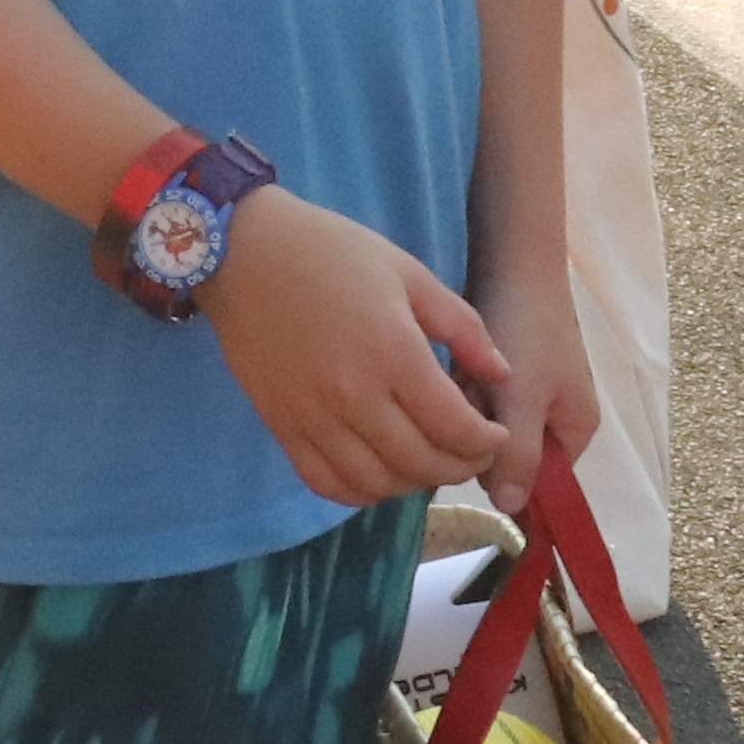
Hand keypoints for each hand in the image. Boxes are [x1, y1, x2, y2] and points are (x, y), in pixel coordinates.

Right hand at [197, 190, 506, 507]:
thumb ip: (462, 326)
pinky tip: (379, 471)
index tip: (496, 434)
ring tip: (427, 460)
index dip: (487, 442)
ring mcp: (312, 417)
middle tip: (472, 452)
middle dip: (459, 467)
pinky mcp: (282, 426)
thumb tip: (502, 374)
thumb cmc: (330, 251)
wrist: (241, 252)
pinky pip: (327, 483)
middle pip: (420, 464)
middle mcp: (353, 396)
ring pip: (376, 484)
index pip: (455, 428)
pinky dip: (360, 492)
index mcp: (393, 353)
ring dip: (412, 483)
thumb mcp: (408, 272)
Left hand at [462, 254, 600, 514]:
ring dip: (471, 406)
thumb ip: (518, 457)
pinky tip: (458, 362)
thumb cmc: (527, 331)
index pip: (539, 483)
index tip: (477, 445)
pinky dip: (465, 384)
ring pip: (488, 426)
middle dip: (482, 431)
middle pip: (508, 454)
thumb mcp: (523, 400)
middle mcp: (558, 416)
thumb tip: (510, 508)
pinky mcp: (508, 371)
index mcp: (576, 430)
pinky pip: (479, 397)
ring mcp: (533, 393)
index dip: (503, 473)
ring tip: (465, 376)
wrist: (515, 260)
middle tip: (474, 397)